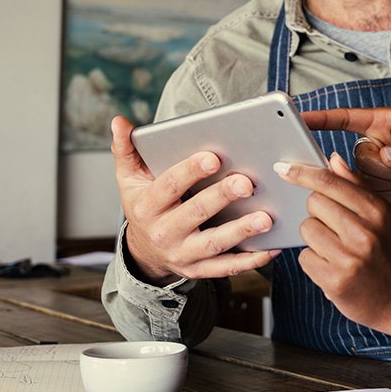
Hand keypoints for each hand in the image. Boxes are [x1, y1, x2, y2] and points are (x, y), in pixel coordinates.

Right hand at [111, 116, 278, 284]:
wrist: (144, 252)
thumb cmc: (145, 206)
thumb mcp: (129, 179)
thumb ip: (126, 150)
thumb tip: (119, 121)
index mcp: (147, 206)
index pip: (169, 186)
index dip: (190, 171)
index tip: (213, 157)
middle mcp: (164, 232)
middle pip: (195, 213)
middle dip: (222, 198)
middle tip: (247, 183)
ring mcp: (182, 254)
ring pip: (214, 244)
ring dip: (241, 231)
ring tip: (266, 217)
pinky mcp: (200, 270)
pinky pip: (226, 268)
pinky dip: (250, 260)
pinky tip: (271, 248)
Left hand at [275, 154, 390, 332]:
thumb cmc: (387, 253)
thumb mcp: (381, 216)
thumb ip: (356, 186)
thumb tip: (333, 159)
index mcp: (376, 211)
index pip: (330, 183)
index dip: (303, 173)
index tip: (283, 169)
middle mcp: (365, 233)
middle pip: (313, 203)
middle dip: (317, 213)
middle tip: (334, 228)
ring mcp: (350, 258)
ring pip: (306, 229)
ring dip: (314, 238)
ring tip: (335, 249)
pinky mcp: (335, 280)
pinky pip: (304, 257)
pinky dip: (313, 261)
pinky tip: (332, 267)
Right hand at [301, 107, 390, 201]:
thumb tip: (386, 157)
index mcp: (382, 122)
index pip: (345, 118)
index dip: (322, 119)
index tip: (300, 118)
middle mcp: (374, 142)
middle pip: (356, 159)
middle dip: (385, 168)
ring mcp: (376, 166)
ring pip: (364, 181)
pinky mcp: (379, 186)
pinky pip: (373, 195)